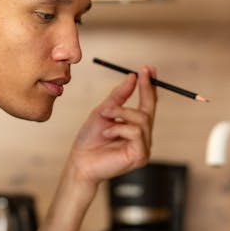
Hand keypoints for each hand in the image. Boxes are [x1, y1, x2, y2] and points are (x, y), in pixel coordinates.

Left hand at [67, 65, 156, 195]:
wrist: (80, 162)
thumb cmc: (90, 140)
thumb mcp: (102, 112)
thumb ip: (118, 97)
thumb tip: (132, 77)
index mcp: (135, 127)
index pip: (147, 104)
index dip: (149, 86)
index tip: (148, 68)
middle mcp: (142, 137)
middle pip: (149, 109)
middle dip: (144, 89)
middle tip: (139, 73)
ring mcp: (143, 147)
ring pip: (142, 119)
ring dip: (121, 113)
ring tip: (105, 118)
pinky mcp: (141, 156)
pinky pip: (136, 132)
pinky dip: (119, 129)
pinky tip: (107, 134)